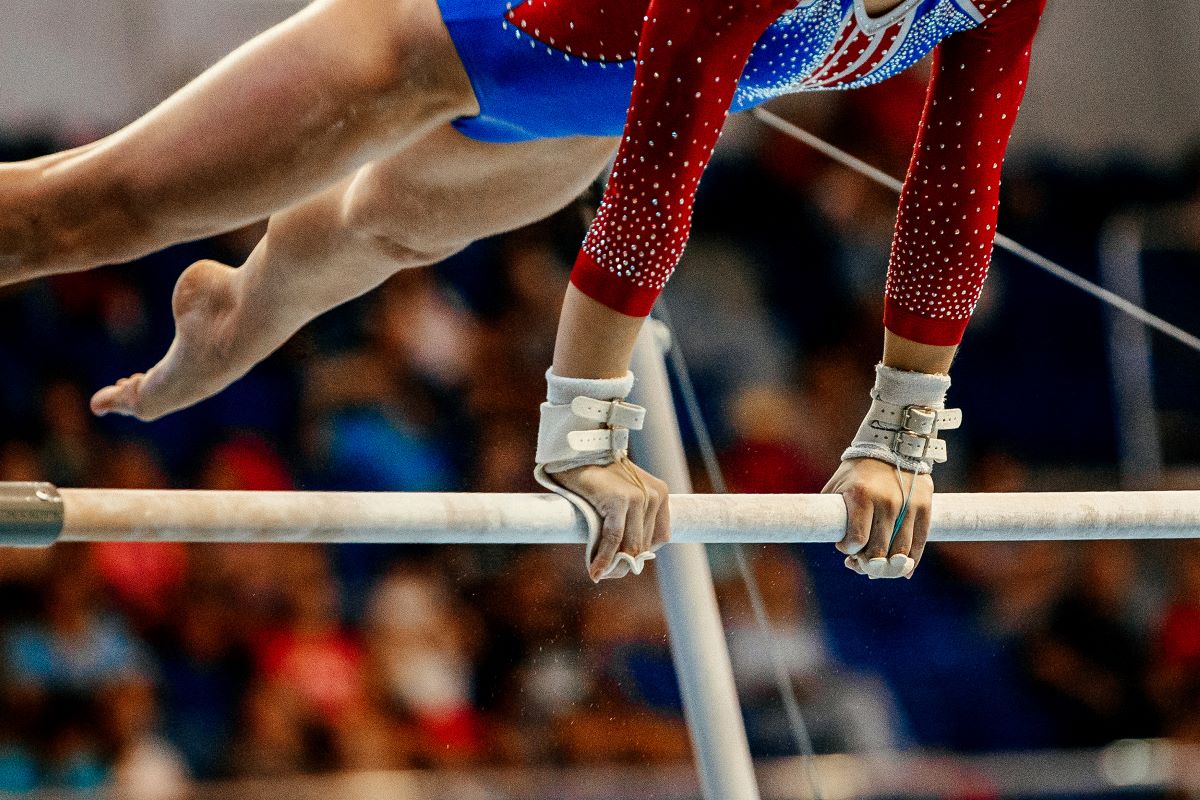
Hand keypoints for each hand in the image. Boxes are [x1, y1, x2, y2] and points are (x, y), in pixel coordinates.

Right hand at [550, 459, 670, 581]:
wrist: (577, 452)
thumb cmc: (597, 476)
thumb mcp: (623, 495)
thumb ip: (631, 520)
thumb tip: (629, 559)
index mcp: (659, 493)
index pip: (659, 537)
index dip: (641, 554)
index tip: (624, 562)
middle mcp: (654, 495)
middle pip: (644, 544)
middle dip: (625, 563)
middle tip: (606, 573)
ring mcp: (639, 497)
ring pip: (630, 545)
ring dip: (614, 565)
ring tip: (599, 573)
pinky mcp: (620, 501)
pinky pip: (614, 539)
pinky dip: (604, 559)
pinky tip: (594, 570)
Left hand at [821, 457, 932, 578]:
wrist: (891, 446)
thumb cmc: (857, 472)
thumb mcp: (837, 486)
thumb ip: (833, 513)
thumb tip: (835, 545)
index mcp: (861, 495)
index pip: (857, 539)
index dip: (849, 550)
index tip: (846, 548)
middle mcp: (887, 501)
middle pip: (879, 550)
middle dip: (868, 562)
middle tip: (862, 561)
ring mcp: (908, 505)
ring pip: (900, 551)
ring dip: (889, 567)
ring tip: (879, 566)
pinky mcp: (925, 507)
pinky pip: (920, 543)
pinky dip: (912, 561)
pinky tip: (904, 571)